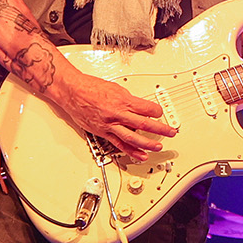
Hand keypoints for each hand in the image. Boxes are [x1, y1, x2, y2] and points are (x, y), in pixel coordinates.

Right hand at [60, 72, 175, 158]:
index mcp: (122, 100)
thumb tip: (139, 106)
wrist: (72, 91)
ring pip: (133, 137)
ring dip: (148, 144)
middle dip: (160, 130)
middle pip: (144, 124)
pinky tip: (140, 156)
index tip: (161, 114)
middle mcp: (117, 114)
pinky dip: (131, 151)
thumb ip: (128, 99)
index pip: (146, 109)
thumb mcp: (115, 88)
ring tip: (158, 147)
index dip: (157, 112)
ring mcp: (110, 125)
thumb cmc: (90, 87)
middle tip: (170, 132)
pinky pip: (119, 144)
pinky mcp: (103, 132)